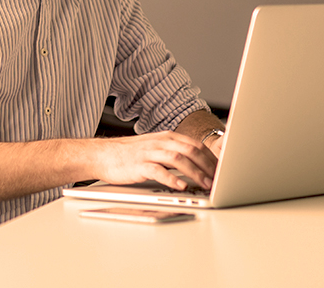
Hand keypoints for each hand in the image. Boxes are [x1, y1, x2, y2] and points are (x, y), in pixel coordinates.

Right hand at [91, 131, 217, 190]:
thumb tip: (196, 165)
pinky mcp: (139, 165)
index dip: (210, 158)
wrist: (102, 154)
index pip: (195, 145)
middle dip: (207, 165)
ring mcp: (149, 152)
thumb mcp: (154, 148)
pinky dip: (172, 178)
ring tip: (205, 184)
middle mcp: (160, 142)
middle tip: (218, 179)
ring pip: (178, 159)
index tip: (221, 171)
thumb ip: (173, 153)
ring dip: (195, 172)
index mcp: (166, 137)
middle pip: (190, 150)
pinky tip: (180, 186)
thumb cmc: (129, 154)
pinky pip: (158, 171)